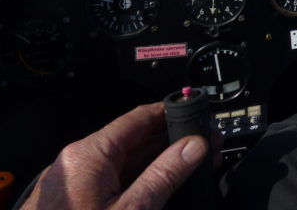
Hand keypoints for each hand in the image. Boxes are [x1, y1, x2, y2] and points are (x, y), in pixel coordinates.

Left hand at [21, 102, 207, 209]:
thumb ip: (164, 176)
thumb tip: (193, 147)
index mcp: (89, 154)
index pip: (138, 118)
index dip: (170, 113)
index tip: (196, 112)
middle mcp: (78, 162)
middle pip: (135, 141)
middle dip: (172, 142)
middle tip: (204, 144)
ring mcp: (75, 184)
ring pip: (126, 164)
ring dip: (160, 163)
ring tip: (193, 165)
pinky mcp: (75, 203)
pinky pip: (113, 183)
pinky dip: (140, 182)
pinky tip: (164, 187)